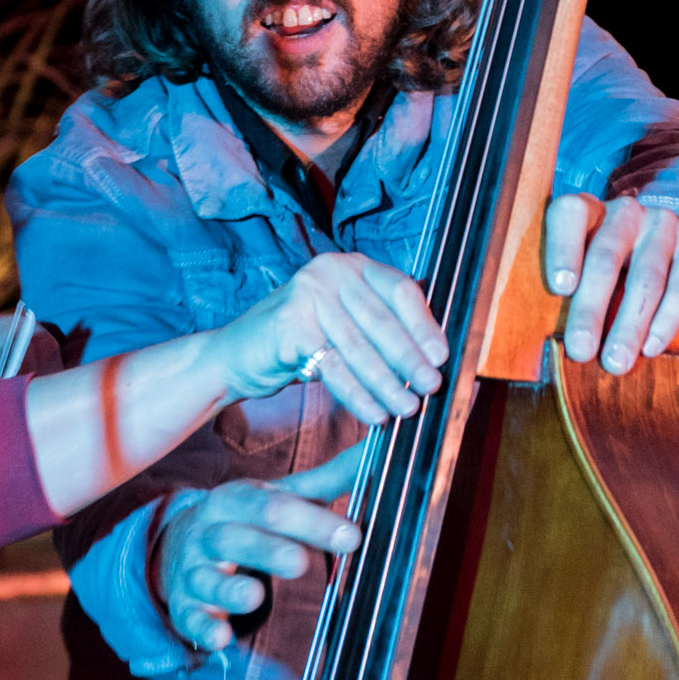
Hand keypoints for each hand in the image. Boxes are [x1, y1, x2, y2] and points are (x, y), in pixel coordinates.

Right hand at [158, 447, 362, 650]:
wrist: (176, 549)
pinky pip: (192, 620)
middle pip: (237, 538)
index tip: (350, 536)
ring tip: (255, 597)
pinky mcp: (186, 609)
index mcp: (234, 501)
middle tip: (300, 563)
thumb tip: (377, 450)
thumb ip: (326, 481)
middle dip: (269, 550)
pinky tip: (222, 638)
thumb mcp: (275, 497)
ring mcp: (194, 572)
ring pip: (209, 579)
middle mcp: (209, 533)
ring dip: (231, 590)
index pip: (271, 505)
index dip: (310, 520)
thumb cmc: (242, 520)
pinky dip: (205, 630)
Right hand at [212, 252, 446, 423]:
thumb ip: (383, 328)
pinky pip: (333, 366)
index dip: (424, 325)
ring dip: (388, 383)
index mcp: (352, 265)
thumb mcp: (346, 325)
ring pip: (359, 347)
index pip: (401, 289)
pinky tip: (374, 414)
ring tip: (407, 409)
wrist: (236, 354)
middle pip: (382, 319)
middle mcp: (330, 270)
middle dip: (410, 359)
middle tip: (432, 388)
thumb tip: (436, 357)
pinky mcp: (289, 323)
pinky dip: (357, 395)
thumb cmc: (301, 342)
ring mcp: (307, 293)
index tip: (442, 357)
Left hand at [545, 193, 678, 373]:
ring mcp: (662, 224)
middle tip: (580, 350)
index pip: (570, 214)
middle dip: (591, 308)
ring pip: (647, 277)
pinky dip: (668, 319)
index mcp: (586, 209)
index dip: (564, 249)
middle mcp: (625, 212)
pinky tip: (651, 347)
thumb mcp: (576, 266)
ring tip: (616, 362)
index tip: (560, 288)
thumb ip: (563, 289)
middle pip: (606, 257)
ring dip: (631, 324)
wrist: (656, 248)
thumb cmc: (598, 267)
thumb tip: (541, 334)